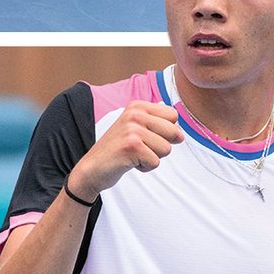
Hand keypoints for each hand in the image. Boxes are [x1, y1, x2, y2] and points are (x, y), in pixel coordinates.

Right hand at [68, 101, 183, 200]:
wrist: (92, 167)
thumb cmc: (117, 149)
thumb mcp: (135, 129)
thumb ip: (156, 123)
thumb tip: (180, 131)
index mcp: (138, 106)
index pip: (173, 115)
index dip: (166, 131)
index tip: (148, 136)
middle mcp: (135, 114)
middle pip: (174, 132)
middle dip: (161, 146)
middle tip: (141, 148)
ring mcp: (133, 129)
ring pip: (166, 149)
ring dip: (152, 157)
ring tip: (134, 155)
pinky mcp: (132, 146)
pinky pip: (156, 162)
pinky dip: (145, 167)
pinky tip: (129, 162)